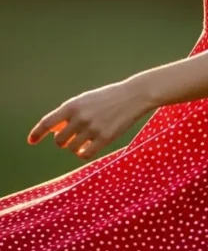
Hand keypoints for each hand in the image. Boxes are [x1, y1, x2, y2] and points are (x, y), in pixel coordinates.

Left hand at [27, 77, 151, 160]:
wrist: (132, 96)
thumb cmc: (106, 98)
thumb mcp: (85, 101)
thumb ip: (68, 114)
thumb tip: (52, 131)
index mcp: (72, 105)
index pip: (47, 122)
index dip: (37, 133)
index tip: (31, 141)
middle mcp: (80, 117)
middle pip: (59, 140)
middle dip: (63, 141)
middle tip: (71, 137)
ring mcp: (92, 128)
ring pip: (71, 148)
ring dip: (74, 146)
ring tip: (85, 139)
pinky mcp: (104, 138)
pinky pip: (84, 154)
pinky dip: (83, 153)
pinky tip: (88, 148)